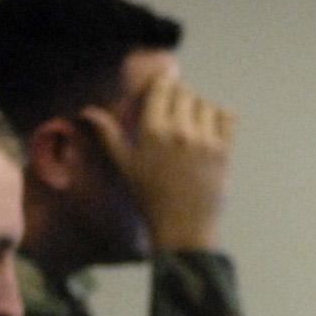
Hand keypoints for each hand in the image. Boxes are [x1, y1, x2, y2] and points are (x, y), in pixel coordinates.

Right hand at [83, 71, 235, 253]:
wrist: (183, 229)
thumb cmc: (150, 198)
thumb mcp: (125, 166)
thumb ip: (108, 134)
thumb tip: (88, 111)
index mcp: (152, 131)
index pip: (162, 87)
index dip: (162, 86)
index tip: (161, 93)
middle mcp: (179, 131)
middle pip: (185, 92)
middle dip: (179, 97)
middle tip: (175, 113)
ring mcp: (205, 140)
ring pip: (206, 103)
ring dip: (199, 108)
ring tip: (191, 125)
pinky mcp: (224, 150)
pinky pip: (227, 116)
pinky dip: (221, 117)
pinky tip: (210, 129)